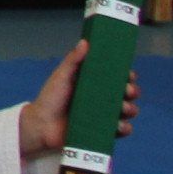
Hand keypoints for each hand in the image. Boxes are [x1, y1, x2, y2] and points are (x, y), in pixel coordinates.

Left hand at [20, 39, 141, 160]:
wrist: (41, 125)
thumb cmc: (50, 98)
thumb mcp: (61, 77)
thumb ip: (73, 61)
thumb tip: (85, 42)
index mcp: (95, 83)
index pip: (117, 77)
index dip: (127, 76)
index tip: (129, 74)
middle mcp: (103, 98)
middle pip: (127, 93)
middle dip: (132, 91)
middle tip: (127, 91)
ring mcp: (105, 115)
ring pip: (128, 111)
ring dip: (130, 109)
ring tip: (121, 108)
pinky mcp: (104, 131)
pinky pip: (122, 130)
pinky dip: (124, 128)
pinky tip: (118, 125)